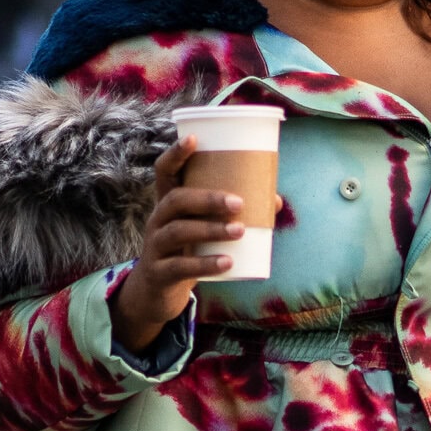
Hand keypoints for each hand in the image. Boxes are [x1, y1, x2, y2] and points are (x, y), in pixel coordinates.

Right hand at [108, 137, 240, 355]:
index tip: (193, 139)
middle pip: (176, 200)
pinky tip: (228, 262)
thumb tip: (275, 201)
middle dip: (207, 198)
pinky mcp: (159, 272)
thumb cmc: (188, 250)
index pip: (164, 171)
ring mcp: (155, 246)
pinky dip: (206, 264)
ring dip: (211, 229)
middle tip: (239, 204)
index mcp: (168, 203)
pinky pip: (180, 266)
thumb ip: (233, 214)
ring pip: (179, 231)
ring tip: (240, 231)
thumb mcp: (204, 230)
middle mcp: (157, 220)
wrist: (159, 292)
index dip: (175, 154)